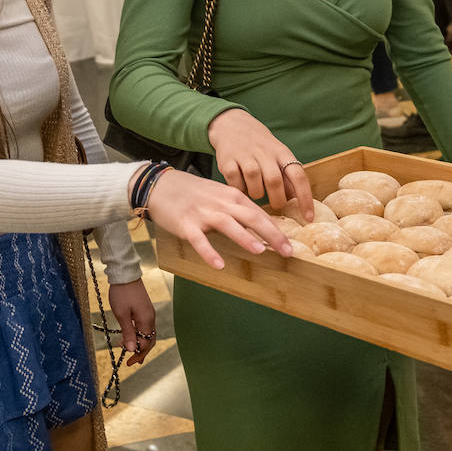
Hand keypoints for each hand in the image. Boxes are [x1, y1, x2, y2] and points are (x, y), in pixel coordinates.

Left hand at [107, 279, 155, 364]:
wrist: (125, 275)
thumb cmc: (122, 294)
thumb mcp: (122, 315)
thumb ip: (128, 332)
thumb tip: (132, 350)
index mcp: (147, 320)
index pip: (146, 343)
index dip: (138, 354)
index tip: (128, 362)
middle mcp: (151, 318)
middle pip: (150, 340)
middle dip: (141, 352)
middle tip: (131, 362)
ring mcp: (148, 313)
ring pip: (148, 334)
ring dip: (140, 344)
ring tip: (129, 352)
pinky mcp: (145, 310)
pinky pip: (145, 327)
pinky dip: (139, 336)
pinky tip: (131, 338)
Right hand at [147, 167, 294, 267]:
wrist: (160, 185)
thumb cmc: (194, 193)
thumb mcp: (220, 196)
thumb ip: (239, 210)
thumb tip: (262, 227)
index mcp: (232, 196)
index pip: (259, 213)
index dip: (276, 229)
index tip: (291, 244)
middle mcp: (221, 203)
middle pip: (251, 217)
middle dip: (271, 234)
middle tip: (287, 250)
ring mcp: (203, 213)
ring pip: (228, 225)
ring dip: (245, 238)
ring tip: (261, 251)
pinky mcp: (186, 225)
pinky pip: (199, 240)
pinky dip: (209, 252)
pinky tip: (219, 265)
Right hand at [207, 108, 313, 215]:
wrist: (233, 125)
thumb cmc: (261, 148)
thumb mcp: (278, 156)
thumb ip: (287, 177)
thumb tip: (298, 202)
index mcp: (282, 153)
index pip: (299, 177)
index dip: (305, 199)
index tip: (308, 218)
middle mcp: (265, 153)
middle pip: (275, 181)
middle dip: (277, 199)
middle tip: (275, 204)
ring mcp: (245, 155)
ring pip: (254, 183)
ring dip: (257, 194)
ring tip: (256, 192)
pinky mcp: (228, 160)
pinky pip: (235, 182)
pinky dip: (239, 189)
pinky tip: (240, 186)